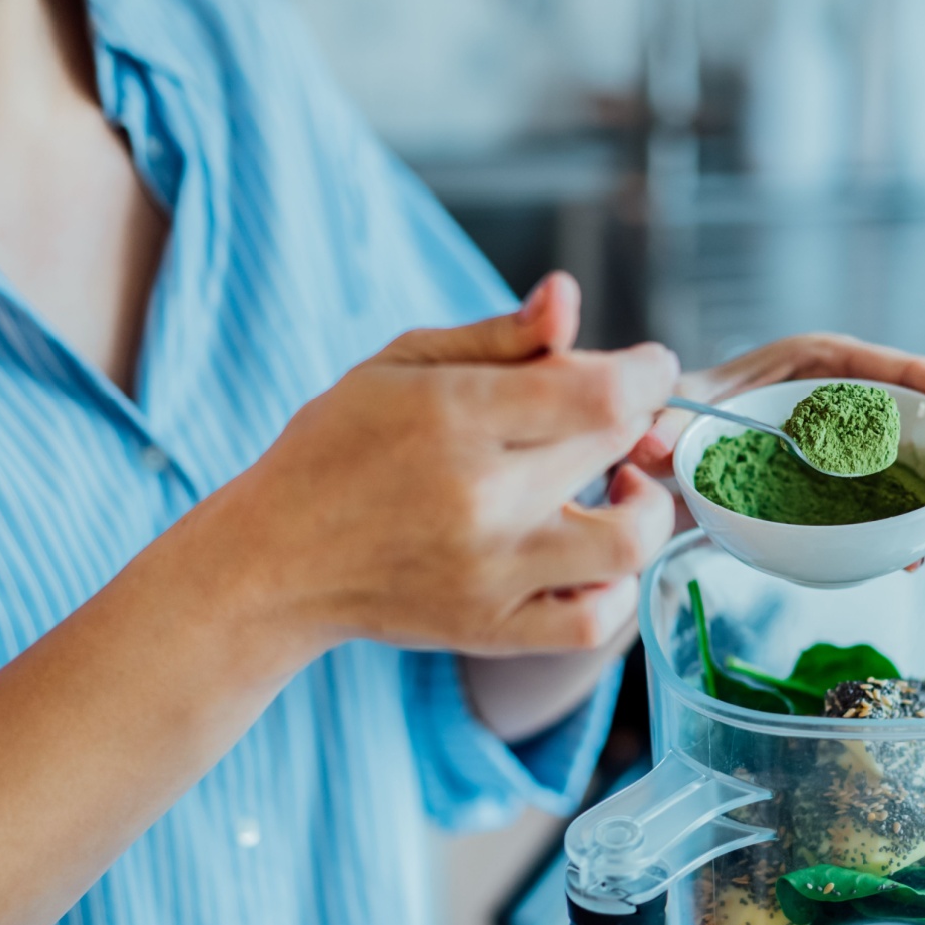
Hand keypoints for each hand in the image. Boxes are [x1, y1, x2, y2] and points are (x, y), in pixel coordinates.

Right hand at [206, 274, 678, 675]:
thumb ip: (499, 334)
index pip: (602, 391)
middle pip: (617, 447)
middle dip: (634, 418)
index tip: (646, 365)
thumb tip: (568, 294)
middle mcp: (481, 499)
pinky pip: (594, 623)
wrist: (276, 559)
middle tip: (604, 413)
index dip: (648, 371)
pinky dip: (616, 586)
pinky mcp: (491, 629)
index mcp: (456, 417)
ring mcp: (490, 573)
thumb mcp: (402, 364)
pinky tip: (592, 552)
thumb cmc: (337, 446)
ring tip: (618, 484)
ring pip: (628, 543)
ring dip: (645, 504)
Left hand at [627, 332, 924, 543]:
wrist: (657, 455)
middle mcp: (834, 400)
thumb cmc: (672, 414)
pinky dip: (897, 526)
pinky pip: (877, 500)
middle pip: (914, 419)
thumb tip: (649, 444)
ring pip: (904, 463)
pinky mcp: (832, 484)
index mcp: (811, 364)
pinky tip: (907, 559)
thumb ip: (661, 426)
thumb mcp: (668, 413)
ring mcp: (838, 445)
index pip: (892, 369)